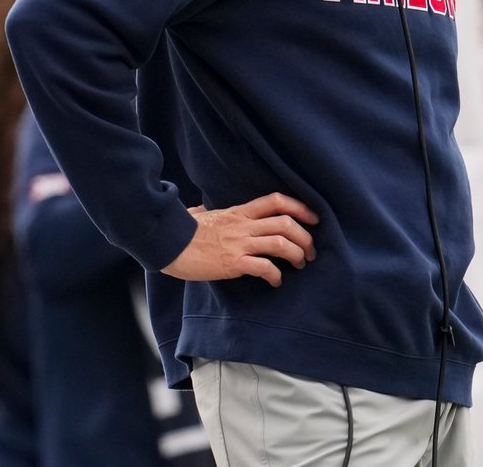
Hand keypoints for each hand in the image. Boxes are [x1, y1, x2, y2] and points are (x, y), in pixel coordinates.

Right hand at [162, 192, 318, 286]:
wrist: (168, 244)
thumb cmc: (183, 232)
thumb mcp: (201, 215)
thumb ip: (207, 211)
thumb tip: (200, 209)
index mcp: (239, 212)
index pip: (276, 200)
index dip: (301, 207)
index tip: (314, 219)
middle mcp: (243, 225)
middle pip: (286, 223)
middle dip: (305, 238)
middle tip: (310, 252)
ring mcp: (239, 243)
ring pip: (280, 243)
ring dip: (296, 255)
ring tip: (300, 265)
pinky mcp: (233, 263)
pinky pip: (264, 267)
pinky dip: (276, 275)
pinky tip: (276, 282)